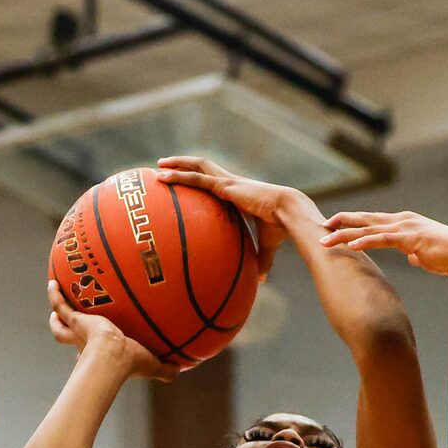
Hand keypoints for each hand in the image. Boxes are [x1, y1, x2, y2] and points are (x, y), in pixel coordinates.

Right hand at [46, 280, 174, 381]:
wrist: (113, 356)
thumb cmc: (131, 363)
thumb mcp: (151, 364)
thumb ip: (166, 369)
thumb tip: (181, 371)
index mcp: (99, 355)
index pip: (89, 354)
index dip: (87, 354)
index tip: (90, 352)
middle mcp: (86, 344)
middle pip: (69, 338)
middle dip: (65, 331)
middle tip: (62, 321)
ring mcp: (79, 332)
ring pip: (60, 324)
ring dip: (56, 315)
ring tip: (56, 297)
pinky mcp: (76, 321)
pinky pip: (61, 305)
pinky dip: (55, 295)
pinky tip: (52, 283)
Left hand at [156, 155, 292, 278]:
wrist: (288, 215)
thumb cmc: (280, 229)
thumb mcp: (267, 247)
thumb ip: (261, 262)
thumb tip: (259, 282)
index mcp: (237, 193)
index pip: (214, 181)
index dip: (200, 179)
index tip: (186, 182)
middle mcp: (230, 183)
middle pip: (202, 167)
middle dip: (183, 165)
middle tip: (163, 166)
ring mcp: (226, 182)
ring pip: (196, 168)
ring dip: (176, 165)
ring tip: (158, 166)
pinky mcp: (225, 186)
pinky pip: (196, 179)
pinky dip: (178, 176)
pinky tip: (162, 176)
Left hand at [322, 208, 447, 279]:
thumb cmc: (447, 257)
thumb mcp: (425, 253)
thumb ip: (415, 251)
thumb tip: (412, 256)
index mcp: (404, 223)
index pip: (372, 221)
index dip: (352, 222)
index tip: (333, 226)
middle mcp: (403, 220)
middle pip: (366, 219)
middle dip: (342, 222)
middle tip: (321, 226)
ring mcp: (406, 227)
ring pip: (369, 229)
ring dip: (346, 234)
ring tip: (327, 239)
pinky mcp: (410, 239)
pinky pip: (383, 240)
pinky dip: (366, 241)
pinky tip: (352, 245)